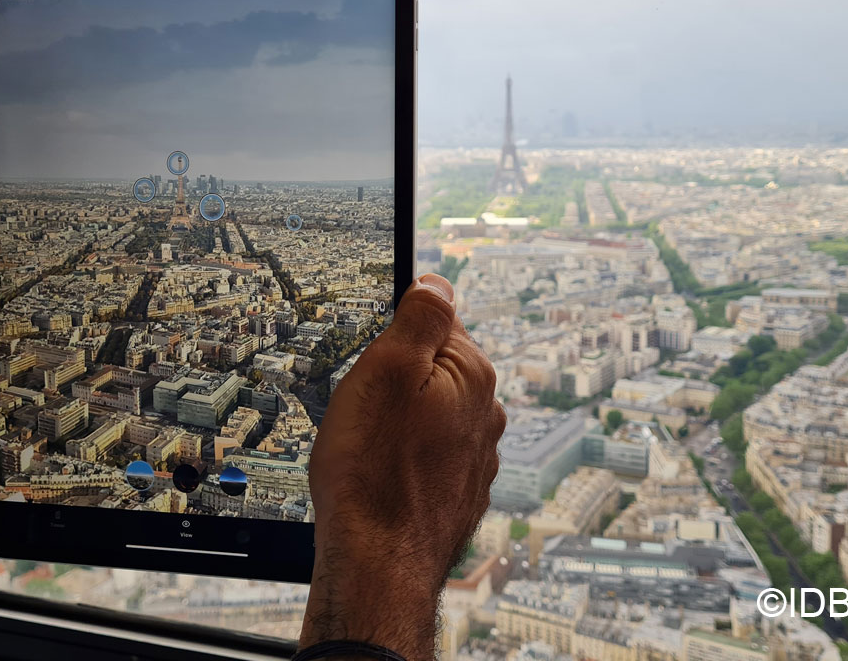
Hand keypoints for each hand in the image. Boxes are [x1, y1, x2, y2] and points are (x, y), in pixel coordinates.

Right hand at [300, 273, 505, 658]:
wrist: (377, 566)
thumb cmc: (374, 471)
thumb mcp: (387, 371)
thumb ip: (420, 318)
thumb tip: (437, 281)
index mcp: (473, 376)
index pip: (438, 322)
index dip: (394, 333)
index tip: (370, 353)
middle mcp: (486, 416)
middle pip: (435, 370)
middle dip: (398, 379)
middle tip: (361, 403)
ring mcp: (477, 459)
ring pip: (431, 417)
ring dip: (401, 422)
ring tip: (366, 445)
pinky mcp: (459, 494)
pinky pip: (429, 458)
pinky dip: (405, 459)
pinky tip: (380, 475)